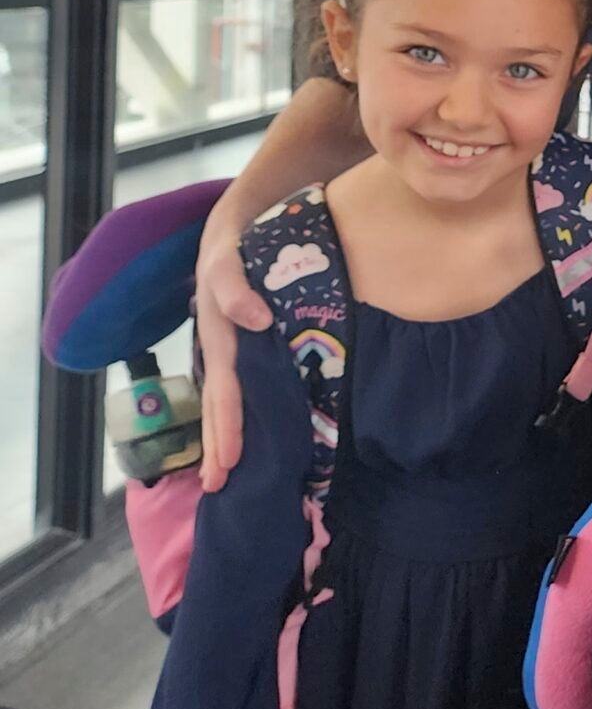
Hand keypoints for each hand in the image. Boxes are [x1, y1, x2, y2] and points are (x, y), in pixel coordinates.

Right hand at [194, 199, 271, 490]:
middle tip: (219, 487)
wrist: (240, 221)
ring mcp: (232, 347)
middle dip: (219, 445)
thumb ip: (237, 286)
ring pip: (226, 399)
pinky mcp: (245, 344)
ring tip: (225, 473)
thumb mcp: (230, 257)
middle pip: (219, 404)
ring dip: (225, 435)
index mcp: (220, 336)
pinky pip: (241, 384)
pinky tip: (248, 433)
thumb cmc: (238, 242)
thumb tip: (255, 320)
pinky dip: (240, 413)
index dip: (227, 427)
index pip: (225, 392)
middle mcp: (223, 346)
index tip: (227, 464)